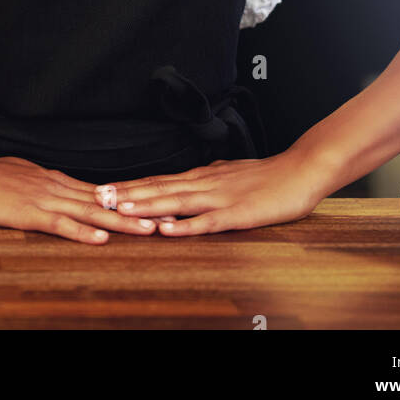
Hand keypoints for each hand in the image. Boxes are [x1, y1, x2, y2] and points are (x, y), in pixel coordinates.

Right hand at [0, 150, 163, 243]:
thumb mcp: (17, 176)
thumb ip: (38, 185)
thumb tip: (51, 190)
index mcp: (53, 180)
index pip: (97, 192)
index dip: (126, 201)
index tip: (151, 207)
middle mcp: (56, 187)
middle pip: (103, 200)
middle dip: (136, 211)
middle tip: (165, 218)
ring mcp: (44, 199)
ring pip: (90, 211)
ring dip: (121, 222)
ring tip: (149, 229)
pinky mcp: (28, 213)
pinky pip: (61, 224)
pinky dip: (83, 231)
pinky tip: (101, 238)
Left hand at [92, 149, 328, 234]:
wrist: (302, 169)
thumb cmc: (269, 176)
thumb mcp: (231, 174)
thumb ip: (209, 179)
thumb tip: (189, 182)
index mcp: (203, 177)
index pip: (159, 181)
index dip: (131, 186)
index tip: (104, 189)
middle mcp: (205, 184)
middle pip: (159, 189)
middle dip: (127, 194)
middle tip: (97, 197)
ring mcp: (219, 198)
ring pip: (176, 202)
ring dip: (146, 206)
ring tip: (119, 208)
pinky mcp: (237, 214)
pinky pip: (206, 222)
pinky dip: (184, 226)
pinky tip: (166, 229)